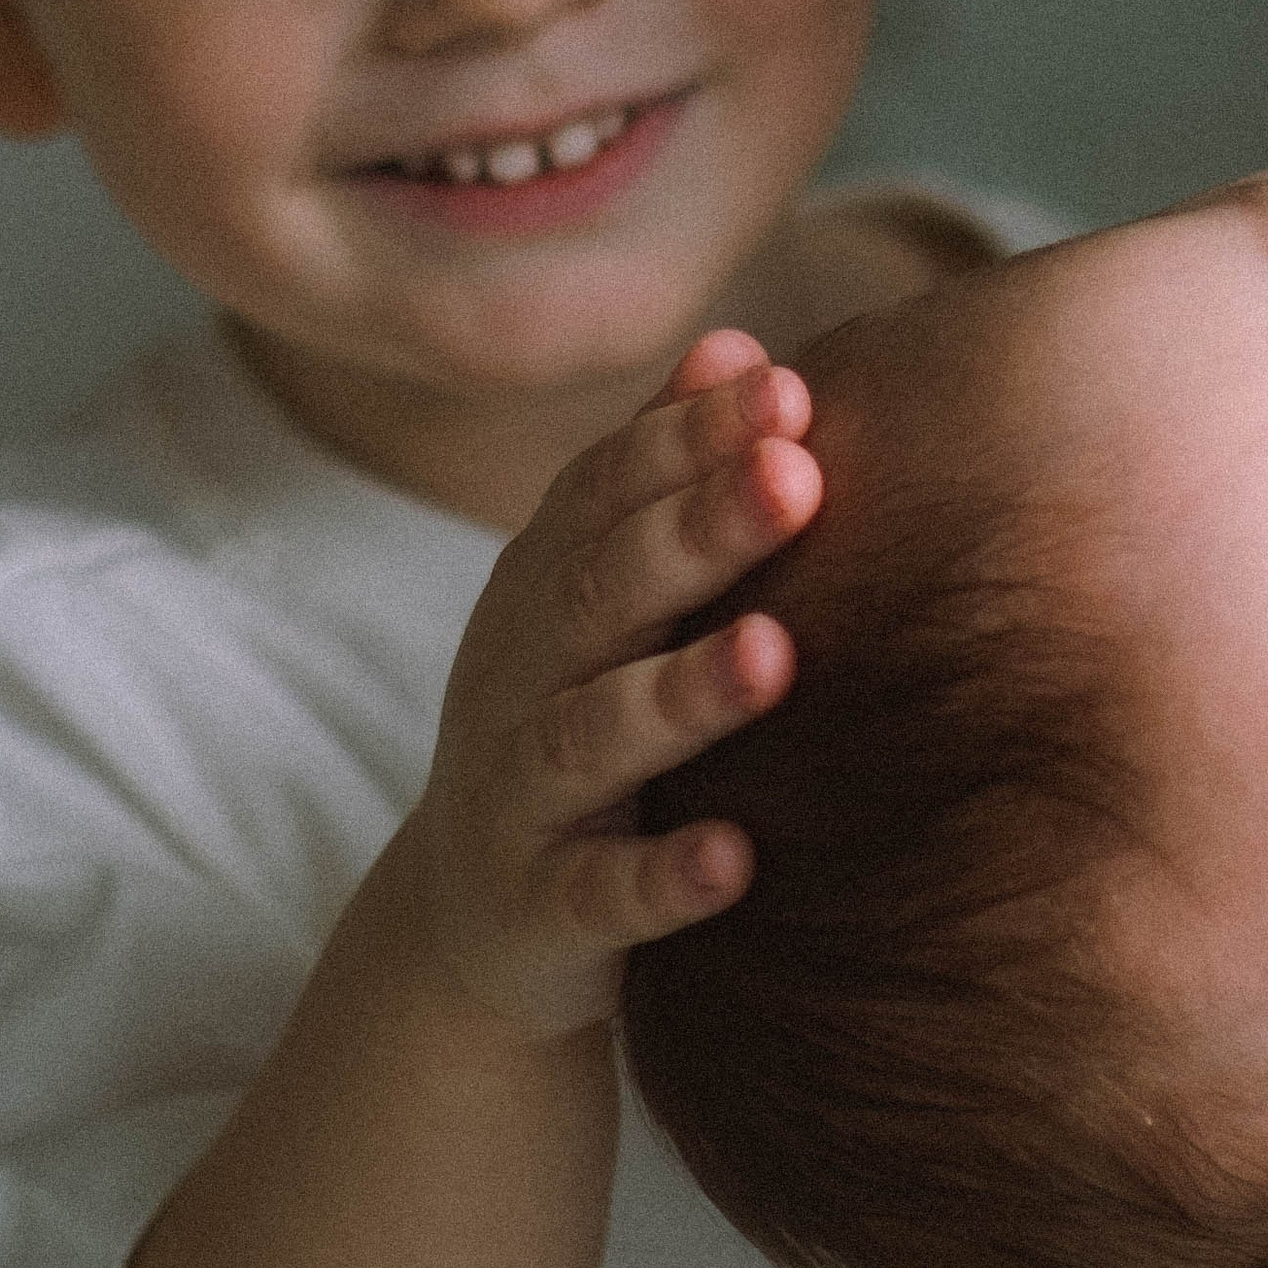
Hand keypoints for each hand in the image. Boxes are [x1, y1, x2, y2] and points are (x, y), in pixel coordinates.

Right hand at [385, 331, 819, 1040]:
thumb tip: (738, 342)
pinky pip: (596, 896)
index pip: (609, 491)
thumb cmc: (574, 719)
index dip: (688, 439)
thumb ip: (660, 476)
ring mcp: (521, 796)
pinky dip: (661, 880)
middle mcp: (523, 676)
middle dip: (696, 531)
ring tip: (775, 656)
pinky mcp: (537, 912)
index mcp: (547, 585)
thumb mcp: (600, 596)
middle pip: (604, 592)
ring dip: (681, 695)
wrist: (473, 924)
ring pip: (592, 737)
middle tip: (794, 477)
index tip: (788, 389)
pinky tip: (738, 859)